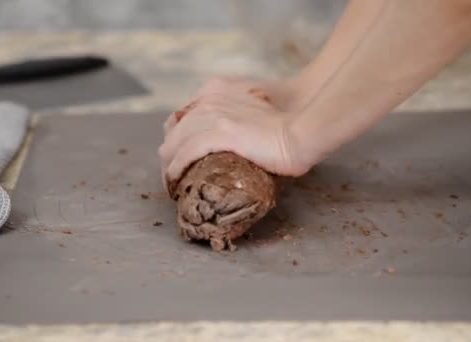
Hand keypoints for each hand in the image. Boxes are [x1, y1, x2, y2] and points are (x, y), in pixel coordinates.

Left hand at [159, 88, 311, 185]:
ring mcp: (214, 116)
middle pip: (176, 128)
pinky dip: (176, 168)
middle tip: (173, 175)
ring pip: (176, 142)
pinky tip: (175, 180)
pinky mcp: (218, 134)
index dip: (178, 136)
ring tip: (171, 183)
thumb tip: (238, 136)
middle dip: (170, 152)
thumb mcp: (257, 109)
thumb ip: (240, 114)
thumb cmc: (289, 124)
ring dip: (169, 164)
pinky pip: (185, 153)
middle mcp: (211, 99)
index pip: (185, 114)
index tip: (179, 155)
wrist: (301, 131)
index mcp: (218, 89)